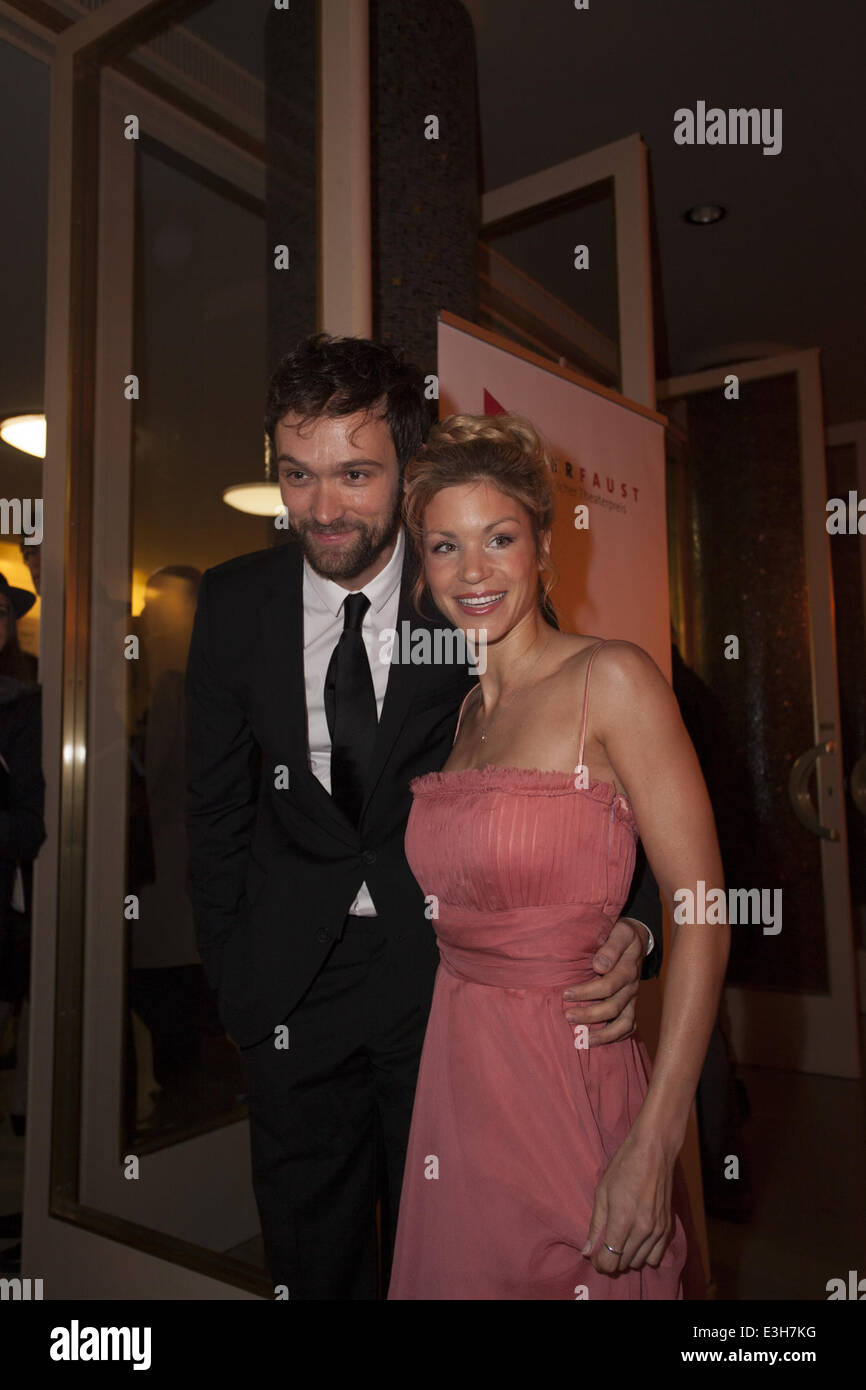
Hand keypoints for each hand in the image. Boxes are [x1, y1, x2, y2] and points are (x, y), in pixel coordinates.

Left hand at [562, 916, 648, 1045]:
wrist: (636, 938)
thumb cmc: (622, 934)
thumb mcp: (620, 932)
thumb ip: (611, 948)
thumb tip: (599, 966)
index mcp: (628, 968)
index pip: (609, 985)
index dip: (587, 992)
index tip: (566, 994)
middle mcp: (631, 986)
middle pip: (613, 1007)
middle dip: (589, 1015)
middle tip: (567, 1016)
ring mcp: (632, 998)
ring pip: (623, 1023)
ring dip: (603, 1034)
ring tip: (582, 1040)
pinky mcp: (631, 1005)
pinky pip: (628, 1027)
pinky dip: (614, 1037)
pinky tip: (596, 1041)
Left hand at [582, 1128, 676, 1274]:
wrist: (654, 1151)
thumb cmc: (623, 1167)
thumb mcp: (602, 1192)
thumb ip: (595, 1225)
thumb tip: (586, 1251)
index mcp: (622, 1220)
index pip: (609, 1261)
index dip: (599, 1264)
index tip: (595, 1257)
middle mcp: (642, 1230)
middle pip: (624, 1264)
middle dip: (611, 1260)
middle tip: (604, 1247)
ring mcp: (658, 1230)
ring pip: (640, 1263)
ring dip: (628, 1258)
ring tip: (621, 1242)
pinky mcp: (668, 1228)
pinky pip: (656, 1256)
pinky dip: (645, 1254)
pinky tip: (638, 1240)